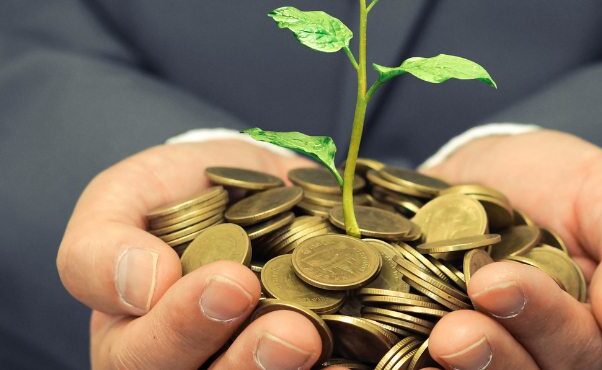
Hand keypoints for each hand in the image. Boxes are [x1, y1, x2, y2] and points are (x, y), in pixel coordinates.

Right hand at [57, 140, 331, 368]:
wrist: (250, 189)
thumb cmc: (177, 195)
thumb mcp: (125, 197)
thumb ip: (105, 243)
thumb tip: (143, 286)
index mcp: (134, 340)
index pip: (138, 355)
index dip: (181, 326)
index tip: (231, 281)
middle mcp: (185, 365)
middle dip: (247, 364)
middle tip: (291, 331)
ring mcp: (238, 364)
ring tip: (316, 341)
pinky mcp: (289, 361)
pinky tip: (351, 363)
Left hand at [421, 130, 601, 369]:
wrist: (488, 170)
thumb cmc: (563, 184)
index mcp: (598, 333)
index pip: (584, 348)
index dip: (543, 320)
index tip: (495, 284)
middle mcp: (544, 352)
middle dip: (496, 353)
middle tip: (455, 332)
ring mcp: (494, 350)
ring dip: (463, 367)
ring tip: (437, 342)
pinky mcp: (440, 344)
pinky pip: (436, 369)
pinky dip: (419, 368)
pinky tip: (400, 364)